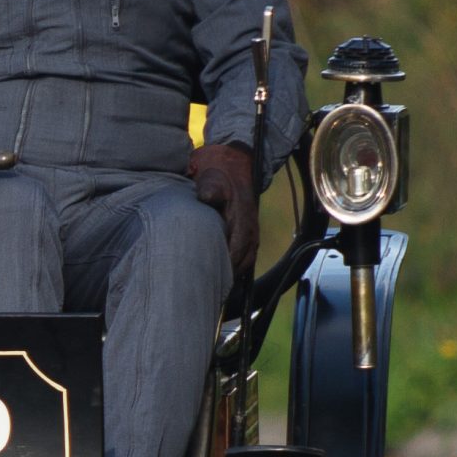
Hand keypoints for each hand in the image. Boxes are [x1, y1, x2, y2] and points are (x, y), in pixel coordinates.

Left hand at [187, 140, 258, 280]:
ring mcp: (250, 232)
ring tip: (214, 292)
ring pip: (244, 260)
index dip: (226, 265)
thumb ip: (209, 186)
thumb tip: (206, 197)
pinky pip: (244, 256)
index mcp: (242, 217)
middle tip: (209, 294)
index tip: (212, 280)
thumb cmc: (218, 170)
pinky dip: (234, 267)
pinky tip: (221, 278)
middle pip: (242, 261)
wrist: (234, 161)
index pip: (237, 248)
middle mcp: (249, 228)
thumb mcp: (211, 175)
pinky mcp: (246, 233)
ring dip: (231, 274)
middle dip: (227, 277)